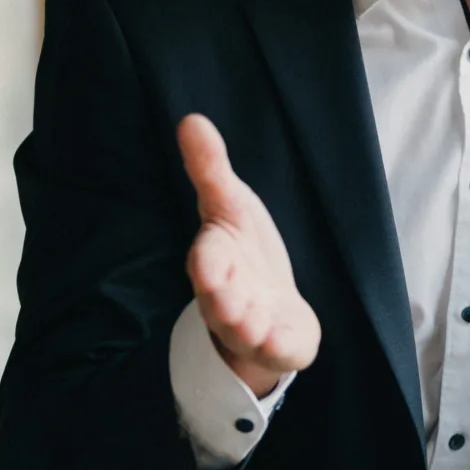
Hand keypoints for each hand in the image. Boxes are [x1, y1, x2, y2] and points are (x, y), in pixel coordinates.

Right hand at [177, 114, 318, 397]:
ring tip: (253, 324)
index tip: (208, 263)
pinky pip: (277, 350)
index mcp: (215, 262)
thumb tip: (190, 119)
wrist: (270, 306)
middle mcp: (227, 297)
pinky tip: (280, 342)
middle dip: (223, 301)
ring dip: (248, 327)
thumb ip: (211, 169)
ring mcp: (252, 325)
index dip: (208, 264)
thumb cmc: (245, 252)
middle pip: (220, 301)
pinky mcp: (278, 345)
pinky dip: (277, 346)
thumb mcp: (231, 205)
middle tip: (230, 302)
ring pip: (245, 330)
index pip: (206, 261)